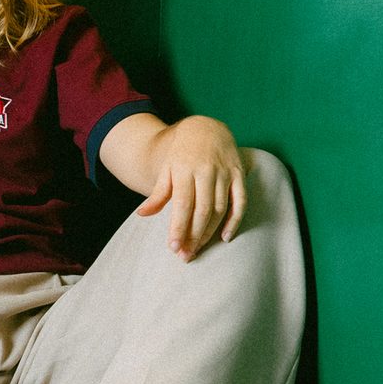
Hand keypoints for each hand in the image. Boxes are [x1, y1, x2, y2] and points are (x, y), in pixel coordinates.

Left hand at [135, 116, 246, 260]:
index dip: (179, 228)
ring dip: (210, 232)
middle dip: (194, 236)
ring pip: (220, 208)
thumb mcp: (167, 169)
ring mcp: (225, 172)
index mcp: (185, 170)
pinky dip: (235, 220)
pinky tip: (225, 237)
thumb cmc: (182, 153)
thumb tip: (142, 214)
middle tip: (186, 255)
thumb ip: (158, 193)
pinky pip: (240, 201)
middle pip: (202, 210)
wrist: (206, 128)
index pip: (182, 205)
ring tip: (198, 249)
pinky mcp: (239, 174)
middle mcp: (207, 171)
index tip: (173, 247)